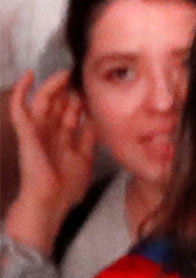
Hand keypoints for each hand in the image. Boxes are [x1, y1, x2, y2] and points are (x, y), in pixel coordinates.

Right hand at [4, 71, 93, 255]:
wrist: (50, 205)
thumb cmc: (65, 190)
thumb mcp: (84, 161)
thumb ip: (87, 142)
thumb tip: (94, 123)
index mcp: (63, 140)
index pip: (70, 113)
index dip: (80, 100)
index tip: (92, 86)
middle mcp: (49, 133)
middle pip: (57, 104)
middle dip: (68, 89)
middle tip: (79, 75)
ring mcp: (37, 133)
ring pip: (42, 102)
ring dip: (52, 86)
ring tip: (63, 72)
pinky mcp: (27, 134)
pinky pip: (19, 109)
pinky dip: (22, 91)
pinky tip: (28, 76)